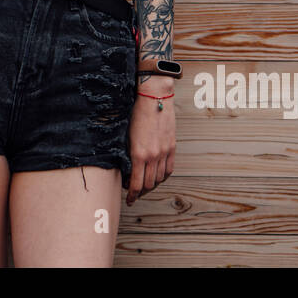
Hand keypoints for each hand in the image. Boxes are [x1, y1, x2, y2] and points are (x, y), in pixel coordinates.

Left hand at [126, 77, 175, 205]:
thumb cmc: (136, 113)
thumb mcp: (126, 135)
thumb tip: (125, 168)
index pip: (136, 184)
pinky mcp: (171, 147)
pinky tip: (157, 177)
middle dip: (140, 192)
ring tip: (145, 186)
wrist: (154, 98)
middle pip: (148, 184)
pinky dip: (162, 176)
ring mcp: (164, 152)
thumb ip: (127, 153)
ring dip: (152, 185)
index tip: (129, 199)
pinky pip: (169, 169)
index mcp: (138, 154)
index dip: (132, 195)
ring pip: (159, 179)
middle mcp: (153, 156)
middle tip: (134, 193)